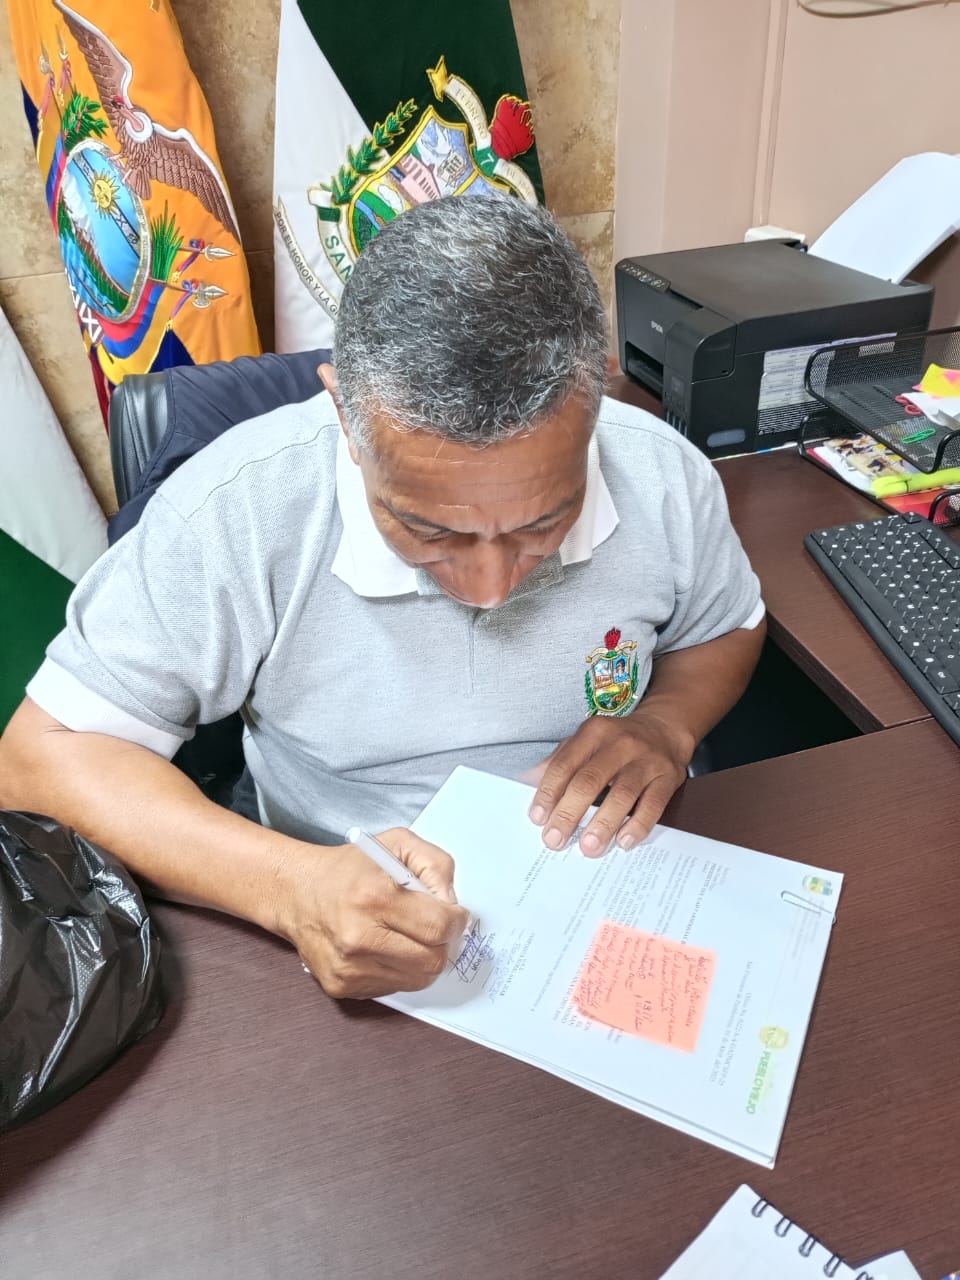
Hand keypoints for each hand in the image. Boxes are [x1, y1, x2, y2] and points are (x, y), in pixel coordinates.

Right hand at [279, 828, 469, 998]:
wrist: (296, 892)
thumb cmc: (349, 867)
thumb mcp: (397, 843)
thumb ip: (435, 864)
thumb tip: (452, 903)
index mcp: (374, 898)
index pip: (438, 927)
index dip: (456, 921)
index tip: (455, 914)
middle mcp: (358, 938)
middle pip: (433, 960)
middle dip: (444, 943)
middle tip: (435, 926)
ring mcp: (349, 968)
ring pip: (417, 980)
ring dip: (423, 959)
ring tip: (409, 935)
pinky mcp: (341, 986)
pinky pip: (393, 988)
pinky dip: (399, 970)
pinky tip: (386, 947)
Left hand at [527, 711, 692, 856]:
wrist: (665, 729)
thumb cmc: (616, 742)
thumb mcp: (586, 741)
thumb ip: (560, 760)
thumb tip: (528, 782)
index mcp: (594, 732)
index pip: (565, 764)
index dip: (549, 793)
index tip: (538, 818)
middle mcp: (620, 744)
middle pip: (590, 781)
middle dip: (569, 813)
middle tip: (555, 839)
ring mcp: (647, 760)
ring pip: (622, 795)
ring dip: (603, 824)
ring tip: (589, 847)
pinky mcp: (669, 777)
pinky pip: (653, 805)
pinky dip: (638, 826)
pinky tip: (624, 842)